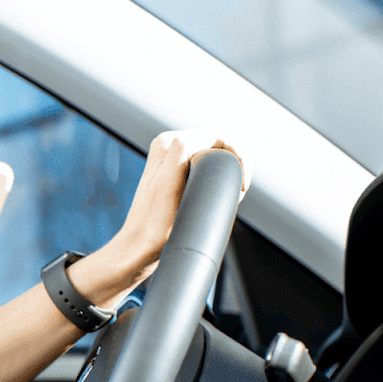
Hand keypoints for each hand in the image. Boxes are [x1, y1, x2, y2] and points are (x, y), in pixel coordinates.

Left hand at [109, 130, 251, 281]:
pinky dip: (223, 178)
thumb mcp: (167, 183)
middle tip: (240, 191)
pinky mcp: (180, 174)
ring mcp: (175, 159)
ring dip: (232, 170)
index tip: (243, 185)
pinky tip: (225, 195)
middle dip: (238, 162)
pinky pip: (211, 166)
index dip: (238, 154)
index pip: (217, 135)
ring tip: (234, 195)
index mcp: (167, 143)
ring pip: (218, 154)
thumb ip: (179, 154)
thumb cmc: (153, 224)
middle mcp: (170, 146)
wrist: (139, 247)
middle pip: (219, 142)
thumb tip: (190, 137)